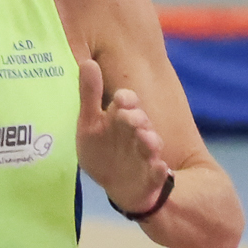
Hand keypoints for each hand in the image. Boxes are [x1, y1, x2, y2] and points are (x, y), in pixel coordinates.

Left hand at [78, 57, 168, 212]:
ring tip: (146, 138)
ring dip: (150, 140)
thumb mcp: (90, 123)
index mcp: (122, 117)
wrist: (121, 184)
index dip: (125, 100)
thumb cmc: (104, 149)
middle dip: (136, 119)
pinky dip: (158, 170)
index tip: (120, 98)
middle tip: (131, 117)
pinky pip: (158, 173)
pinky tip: (160, 168)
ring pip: (151, 144)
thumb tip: (88, 63)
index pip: (127, 102)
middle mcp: (137, 133)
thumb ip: (89, 95)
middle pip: (139, 122)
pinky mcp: (152, 176)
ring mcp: (146, 154)